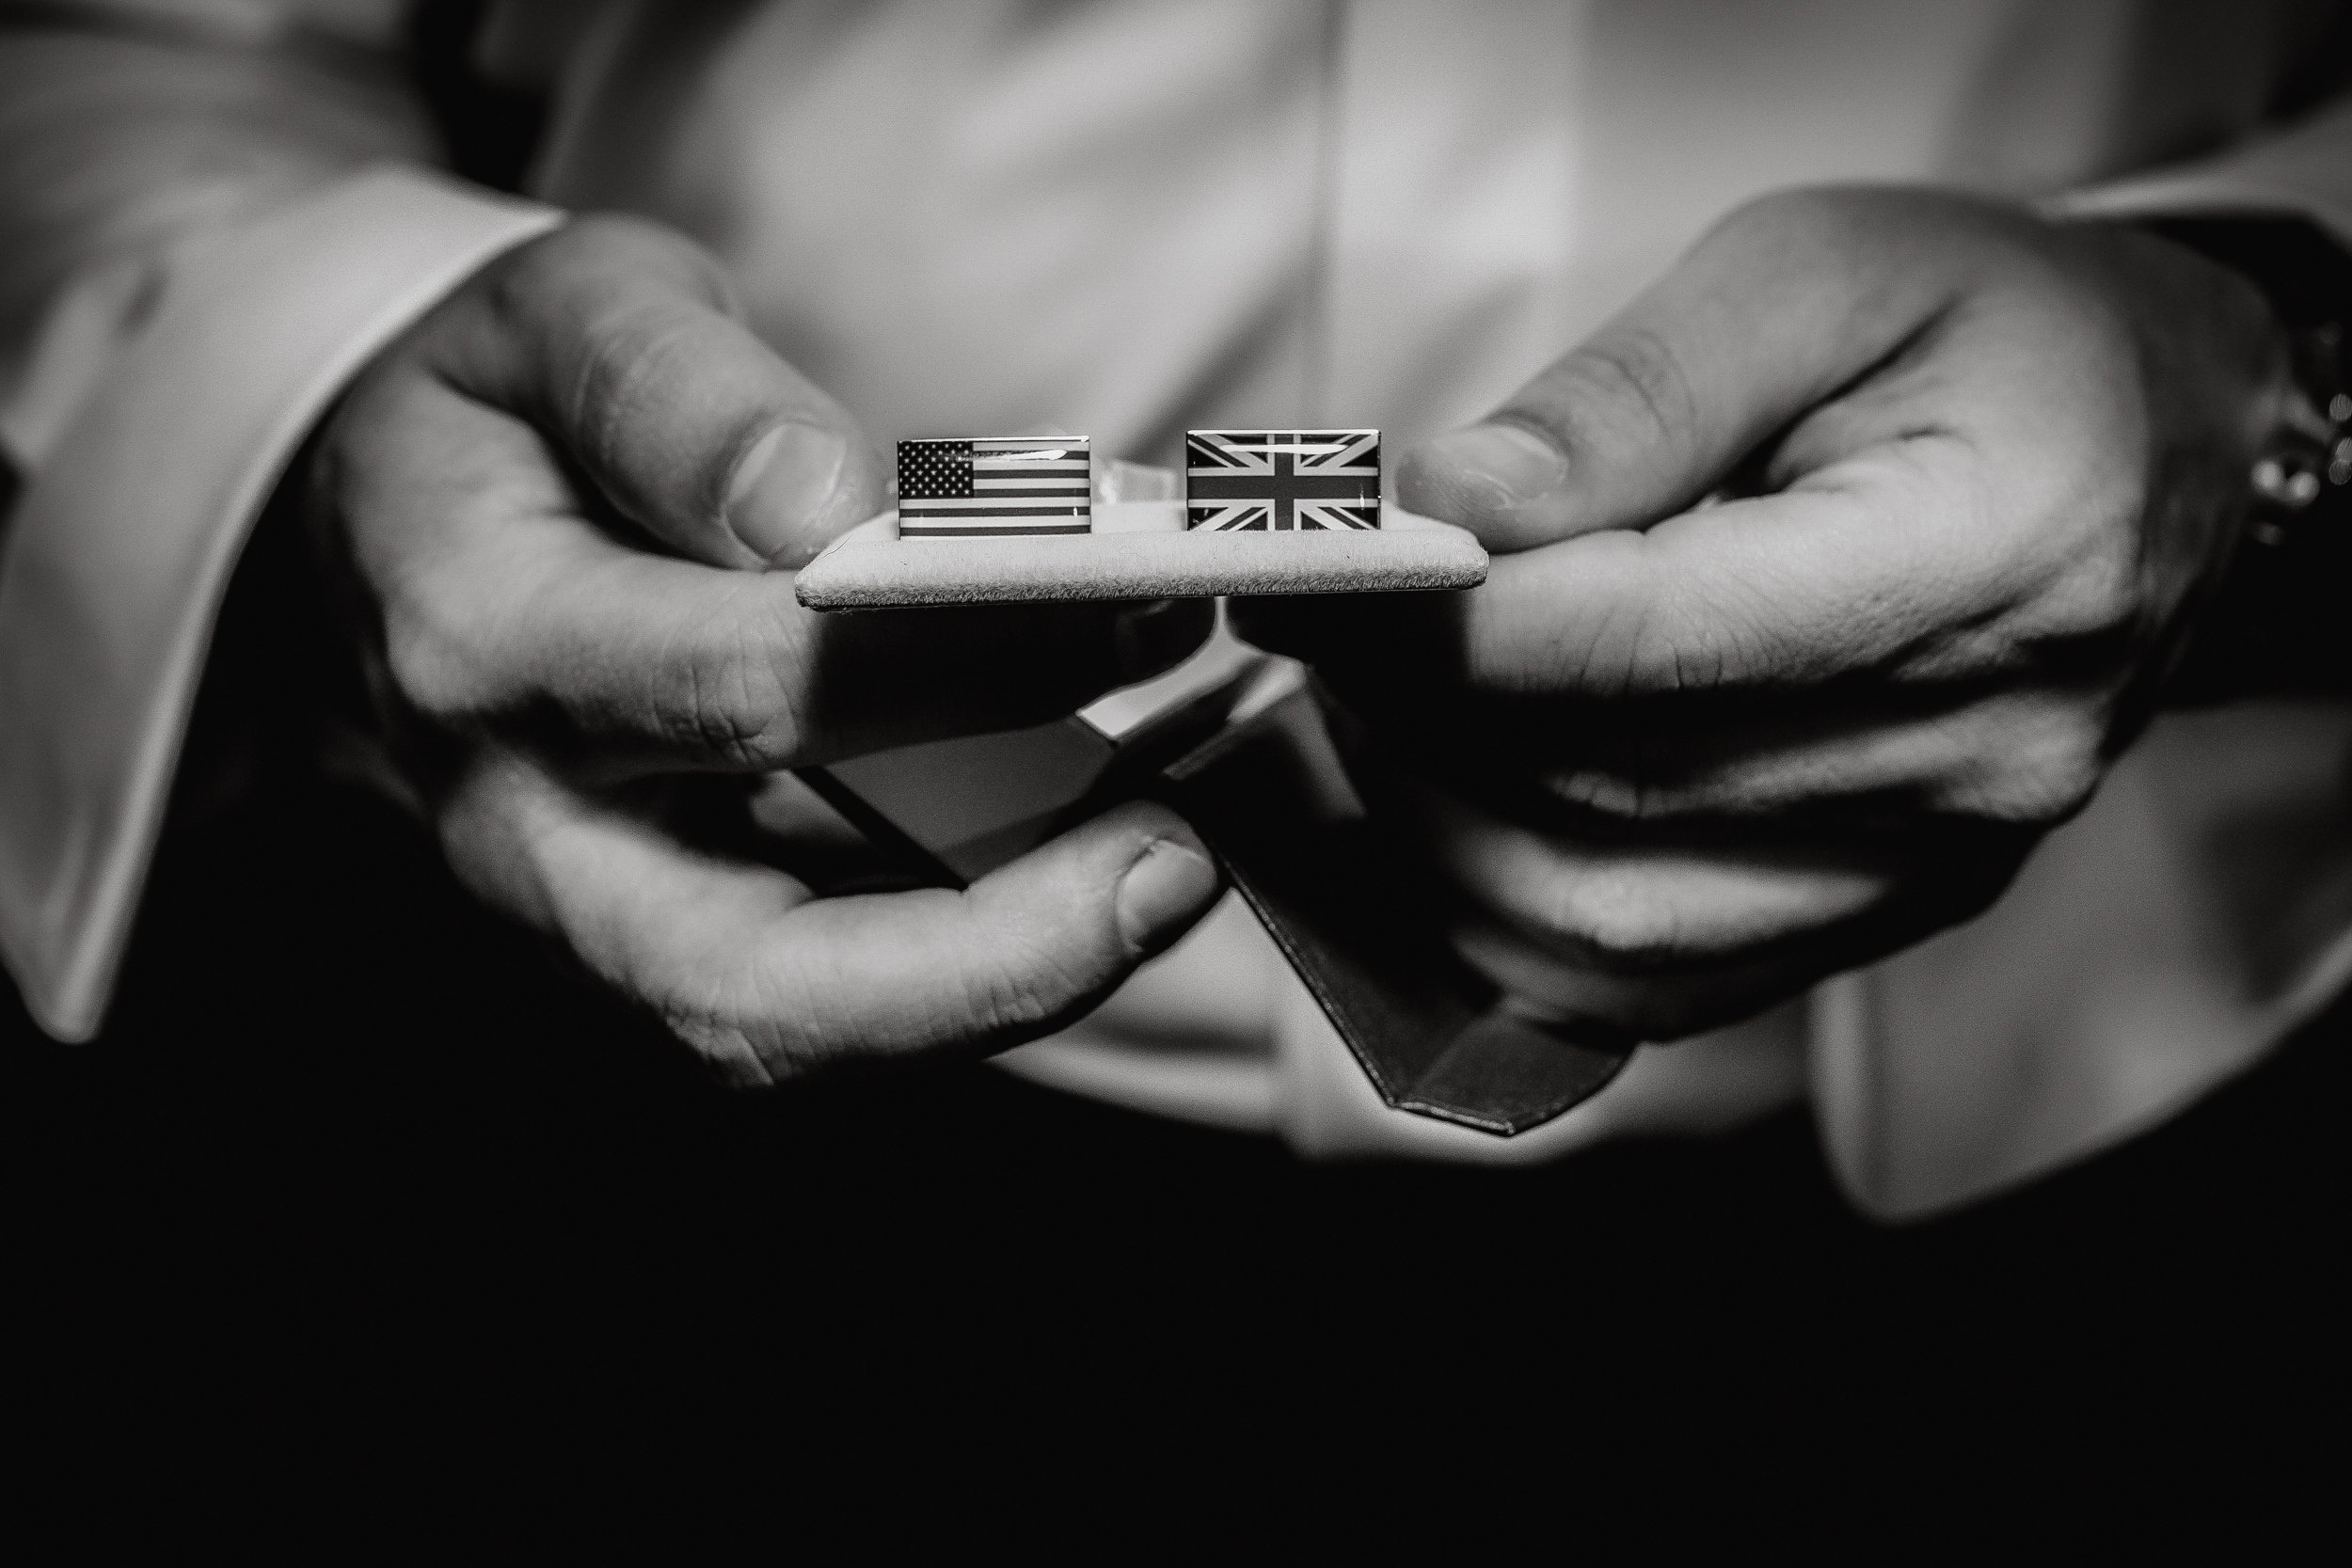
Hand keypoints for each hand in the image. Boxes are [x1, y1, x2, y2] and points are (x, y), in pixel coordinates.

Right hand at [309, 217, 1219, 1083]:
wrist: (388, 539)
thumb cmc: (499, 417)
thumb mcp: (557, 318)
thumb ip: (679, 395)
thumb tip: (825, 505)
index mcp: (484, 642)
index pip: (742, 681)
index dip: (959, 654)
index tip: (1141, 594)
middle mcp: (523, 827)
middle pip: (747, 974)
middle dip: (991, 944)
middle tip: (1179, 860)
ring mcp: (585, 917)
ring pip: (787, 1033)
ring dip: (999, 984)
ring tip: (1171, 875)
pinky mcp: (658, 944)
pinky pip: (824, 994)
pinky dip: (975, 955)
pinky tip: (1106, 864)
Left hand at [1235, 187, 2288, 1042]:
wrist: (2151, 447)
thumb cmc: (1988, 335)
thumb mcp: (1816, 274)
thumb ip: (1630, 396)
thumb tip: (1447, 507)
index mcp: (1988, 559)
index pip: (1648, 646)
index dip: (1444, 629)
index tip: (1315, 582)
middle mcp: (1981, 756)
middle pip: (1605, 793)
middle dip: (1411, 717)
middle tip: (1323, 629)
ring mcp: (1937, 864)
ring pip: (1602, 923)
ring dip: (1433, 826)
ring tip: (1377, 706)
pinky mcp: (1885, 915)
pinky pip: (1645, 984)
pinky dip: (1502, 913)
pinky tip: (1452, 804)